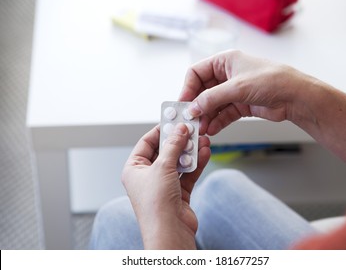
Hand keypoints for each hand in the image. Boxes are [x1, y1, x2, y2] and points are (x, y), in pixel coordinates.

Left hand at [121, 123, 210, 248]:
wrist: (170, 232)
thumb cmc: (156, 204)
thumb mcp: (163, 167)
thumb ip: (173, 146)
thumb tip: (180, 130)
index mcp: (134, 169)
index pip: (146, 143)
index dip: (160, 130)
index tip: (174, 120)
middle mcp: (148, 176)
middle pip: (165, 151)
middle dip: (180, 141)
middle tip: (192, 128)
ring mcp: (164, 185)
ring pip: (179, 162)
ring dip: (191, 151)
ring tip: (202, 139)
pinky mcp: (178, 193)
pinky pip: (188, 173)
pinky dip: (197, 164)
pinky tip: (205, 153)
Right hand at [179, 50, 345, 174]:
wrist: (296, 97)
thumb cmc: (271, 81)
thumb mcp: (237, 87)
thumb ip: (211, 98)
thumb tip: (192, 109)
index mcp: (225, 61)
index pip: (196, 73)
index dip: (188, 88)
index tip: (183, 104)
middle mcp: (227, 75)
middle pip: (203, 91)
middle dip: (197, 106)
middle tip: (190, 121)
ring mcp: (234, 91)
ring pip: (212, 105)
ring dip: (206, 117)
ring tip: (201, 130)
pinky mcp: (241, 105)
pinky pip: (223, 114)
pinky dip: (217, 122)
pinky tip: (211, 131)